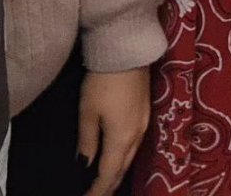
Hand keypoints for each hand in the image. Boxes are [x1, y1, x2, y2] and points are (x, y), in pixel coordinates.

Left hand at [78, 66, 150, 195]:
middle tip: (95, 194)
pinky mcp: (145, 111)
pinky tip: (118, 154)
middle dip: (109, 185)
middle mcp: (136, 135)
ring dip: (117, 171)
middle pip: (122, 169)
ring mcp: (144, 123)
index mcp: (121, 139)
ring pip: (131, 157)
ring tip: (104, 180)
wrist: (127, 50)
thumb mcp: (88, 112)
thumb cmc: (103, 81)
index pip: (108, 175)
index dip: (97, 191)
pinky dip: (124, 156)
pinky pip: (135, 144)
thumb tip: (85, 166)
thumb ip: (87, 141)